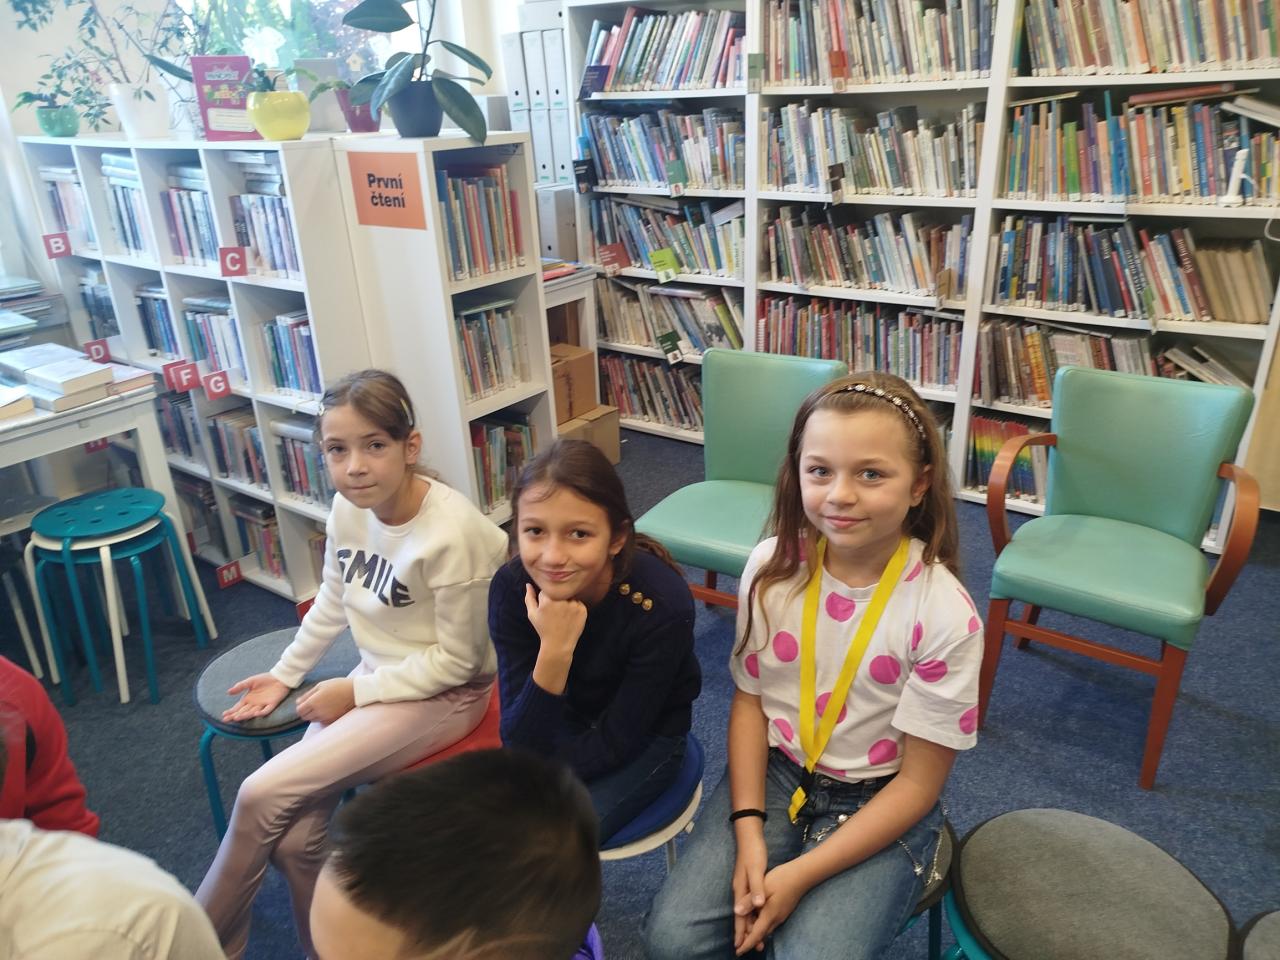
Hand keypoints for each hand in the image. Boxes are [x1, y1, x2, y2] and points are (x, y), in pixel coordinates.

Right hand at [222, 673, 290, 722]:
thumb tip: (228, 692)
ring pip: (252, 712)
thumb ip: (240, 686)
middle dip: (235, 716)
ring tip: (237, 717)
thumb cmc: (265, 679)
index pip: (238, 707)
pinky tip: (255, 713)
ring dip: (245, 715)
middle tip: (227, 720)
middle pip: (243, 712)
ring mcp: (263, 704)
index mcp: (248, 699)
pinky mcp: (272, 704)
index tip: (224, 715)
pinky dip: (261, 712)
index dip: (231, 711)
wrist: (279, 677)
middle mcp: (254, 704)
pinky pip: (266, 710)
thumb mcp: (250, 681)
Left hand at [295, 678, 356, 724]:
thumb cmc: (338, 685)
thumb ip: (307, 695)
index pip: (299, 711)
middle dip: (306, 711)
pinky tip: (328, 710)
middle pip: (305, 717)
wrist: (355, 692)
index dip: (300, 707)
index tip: (305, 703)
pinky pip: (322, 722)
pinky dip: (322, 718)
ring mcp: (326, 717)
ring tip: (322, 706)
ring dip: (314, 715)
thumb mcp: (320, 685)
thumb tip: (297, 702)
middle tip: (313, 704)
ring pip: (313, 720)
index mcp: (313, 702)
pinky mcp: (332, 721)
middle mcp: (318, 712)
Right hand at [524, 583, 587, 659]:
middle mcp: (562, 600)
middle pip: (559, 592)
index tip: (547, 610)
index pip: (547, 590)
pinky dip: (575, 608)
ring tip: (562, 616)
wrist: (558, 644)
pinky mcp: (583, 610)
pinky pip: (578, 603)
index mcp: (548, 599)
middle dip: (557, 599)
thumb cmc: (543, 629)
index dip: (546, 600)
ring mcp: (574, 605)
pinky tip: (570, 618)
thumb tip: (528, 584)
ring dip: (567, 602)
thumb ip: (529, 597)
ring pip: (569, 596)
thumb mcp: (532, 614)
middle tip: (555, 613)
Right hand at [732, 828, 768, 951]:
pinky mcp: (748, 883)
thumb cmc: (753, 852)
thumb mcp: (756, 870)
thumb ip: (756, 888)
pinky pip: (749, 905)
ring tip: (755, 938)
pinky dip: (753, 914)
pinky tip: (757, 917)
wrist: (749, 836)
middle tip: (749, 949)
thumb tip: (756, 906)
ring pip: (745, 911)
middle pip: (741, 916)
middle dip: (745, 933)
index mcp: (740, 890)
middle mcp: (739, 890)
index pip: (740, 916)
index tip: (740, 947)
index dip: (741, 932)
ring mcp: (743, 886)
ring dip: (750, 925)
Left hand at [735, 859, 811, 955]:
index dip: (746, 944)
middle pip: (761, 934)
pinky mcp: (784, 910)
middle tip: (739, 946)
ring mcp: (781, 915)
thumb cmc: (782, 879)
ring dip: (756, 933)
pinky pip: (770, 922)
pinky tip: (757, 921)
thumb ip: (750, 900)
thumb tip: (737, 912)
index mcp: (770, 914)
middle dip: (750, 941)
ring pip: (766, 929)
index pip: (756, 934)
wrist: (802, 875)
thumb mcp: (763, 887)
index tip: (738, 952)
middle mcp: (776, 918)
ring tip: (745, 936)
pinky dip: (761, 925)